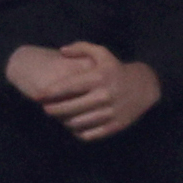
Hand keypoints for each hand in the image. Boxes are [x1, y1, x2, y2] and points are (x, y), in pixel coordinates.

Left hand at [34, 44, 160, 140]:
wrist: (144, 87)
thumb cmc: (116, 69)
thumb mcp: (103, 54)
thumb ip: (81, 48)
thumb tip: (61, 50)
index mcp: (99, 77)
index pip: (69, 86)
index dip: (50, 92)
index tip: (38, 96)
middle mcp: (104, 95)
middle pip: (70, 108)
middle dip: (53, 110)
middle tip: (45, 108)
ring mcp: (109, 112)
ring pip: (77, 123)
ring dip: (63, 121)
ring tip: (58, 116)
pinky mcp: (114, 126)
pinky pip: (89, 134)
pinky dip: (77, 132)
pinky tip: (72, 126)